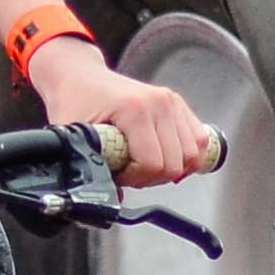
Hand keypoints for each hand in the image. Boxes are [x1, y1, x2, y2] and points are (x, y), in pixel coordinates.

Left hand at [21, 32, 216, 181]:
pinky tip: (164, 158)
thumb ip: (91, 169)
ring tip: (145, 164)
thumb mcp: (75, 137)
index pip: (153, 164)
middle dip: (151, 177)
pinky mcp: (177, 104)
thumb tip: (114, 199)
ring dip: (170, 168)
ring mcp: (171, 102)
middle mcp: (160, 103)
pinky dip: (186, 157)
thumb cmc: (74, 101)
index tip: (117, 172)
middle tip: (129, 170)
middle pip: (176, 163)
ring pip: (193, 155)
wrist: (79, 75)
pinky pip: (200, 140)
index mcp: (135, 109)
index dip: (134, 178)